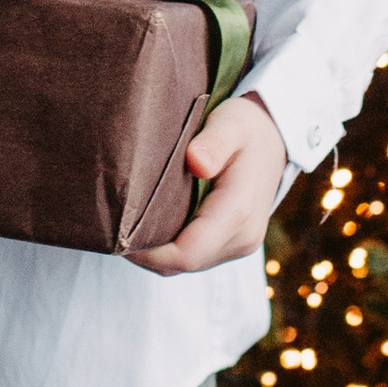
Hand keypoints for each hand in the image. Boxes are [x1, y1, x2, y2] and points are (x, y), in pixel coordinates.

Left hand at [133, 91, 288, 276]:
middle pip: (184, 263)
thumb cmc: (247, 127)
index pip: (187, 253)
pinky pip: (196, 255)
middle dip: (146, 254)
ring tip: (125, 226)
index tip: (117, 234)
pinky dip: (170, 247)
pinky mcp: (234, 242)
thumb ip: (214, 143)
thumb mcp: (231, 124)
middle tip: (111, 229)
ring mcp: (240, 244)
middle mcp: (242, 237)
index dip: (148, 253)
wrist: (276, 137)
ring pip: (188, 263)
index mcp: (239, 213)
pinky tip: (149, 224)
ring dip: (157, 252)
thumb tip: (196, 162)